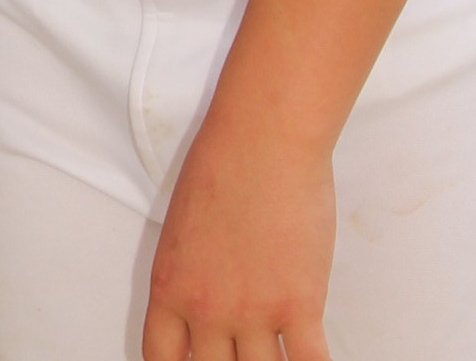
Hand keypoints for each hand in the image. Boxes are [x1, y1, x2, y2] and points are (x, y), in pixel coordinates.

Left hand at [142, 114, 333, 360]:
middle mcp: (206, 309)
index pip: (161, 360)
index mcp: (170, 286)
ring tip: (280, 353)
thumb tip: (210, 305)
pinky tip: (314, 358)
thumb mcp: (182, 225)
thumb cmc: (223, 162)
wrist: (264, 137)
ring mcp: (253, 313)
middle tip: (244, 351)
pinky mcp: (299, 307)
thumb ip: (191, 273)